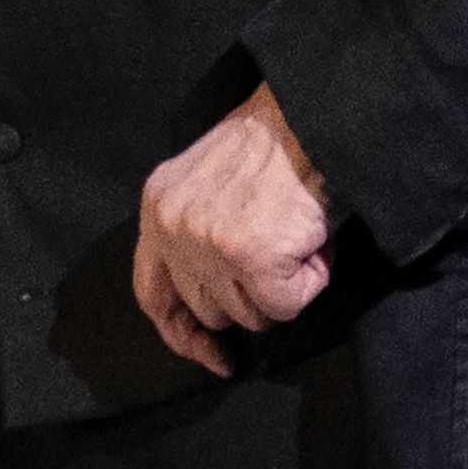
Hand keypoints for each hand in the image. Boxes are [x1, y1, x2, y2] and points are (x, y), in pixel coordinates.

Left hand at [132, 84, 330, 375]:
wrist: (315, 116)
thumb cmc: (277, 147)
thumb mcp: (208, 183)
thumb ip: (196, 235)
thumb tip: (217, 304)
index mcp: (158, 206)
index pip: (152, 293)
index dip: (181, 333)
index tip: (212, 352)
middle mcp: (174, 226)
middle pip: (208, 309)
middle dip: (249, 297)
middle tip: (278, 257)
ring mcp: (210, 243)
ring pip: (250, 314)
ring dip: (282, 287)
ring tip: (296, 236)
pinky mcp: (252, 257)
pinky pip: (286, 306)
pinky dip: (309, 282)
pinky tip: (313, 243)